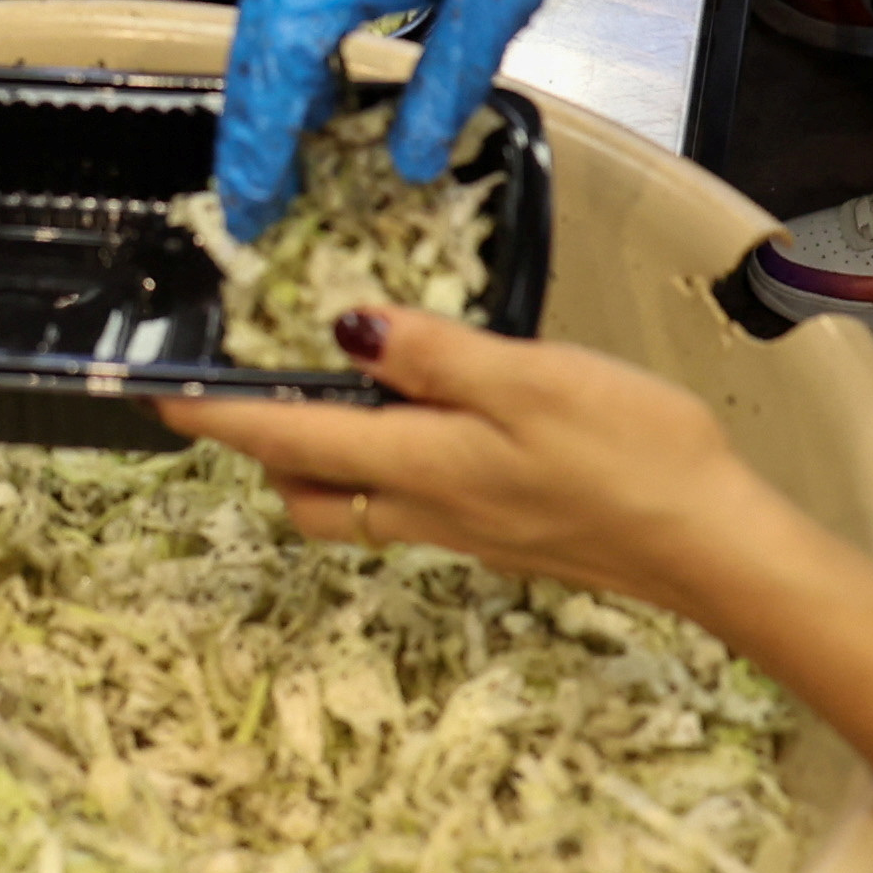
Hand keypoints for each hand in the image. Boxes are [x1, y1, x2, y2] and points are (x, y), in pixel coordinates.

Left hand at [161, 303, 760, 614]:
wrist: (712, 546)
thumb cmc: (631, 452)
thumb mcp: (529, 379)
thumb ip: (432, 354)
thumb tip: (342, 327)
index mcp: (422, 463)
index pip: (291, 442)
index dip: (221, 418)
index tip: (160, 397)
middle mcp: (429, 509)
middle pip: (309, 496)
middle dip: (263, 453)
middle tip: (242, 393)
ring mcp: (467, 531)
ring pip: (358, 507)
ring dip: (323, 465)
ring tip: (326, 402)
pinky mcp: (506, 535)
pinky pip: (412, 507)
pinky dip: (385, 470)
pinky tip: (424, 428)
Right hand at [213, 0, 647, 228]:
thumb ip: (449, 82)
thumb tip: (407, 164)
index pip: (288, 50)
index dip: (269, 132)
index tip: (263, 198)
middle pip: (256, 44)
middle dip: (248, 132)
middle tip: (250, 213)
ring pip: (262, 26)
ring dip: (261, 102)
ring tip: (268, 177)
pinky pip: (286, 4)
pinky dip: (286, 64)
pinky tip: (308, 110)